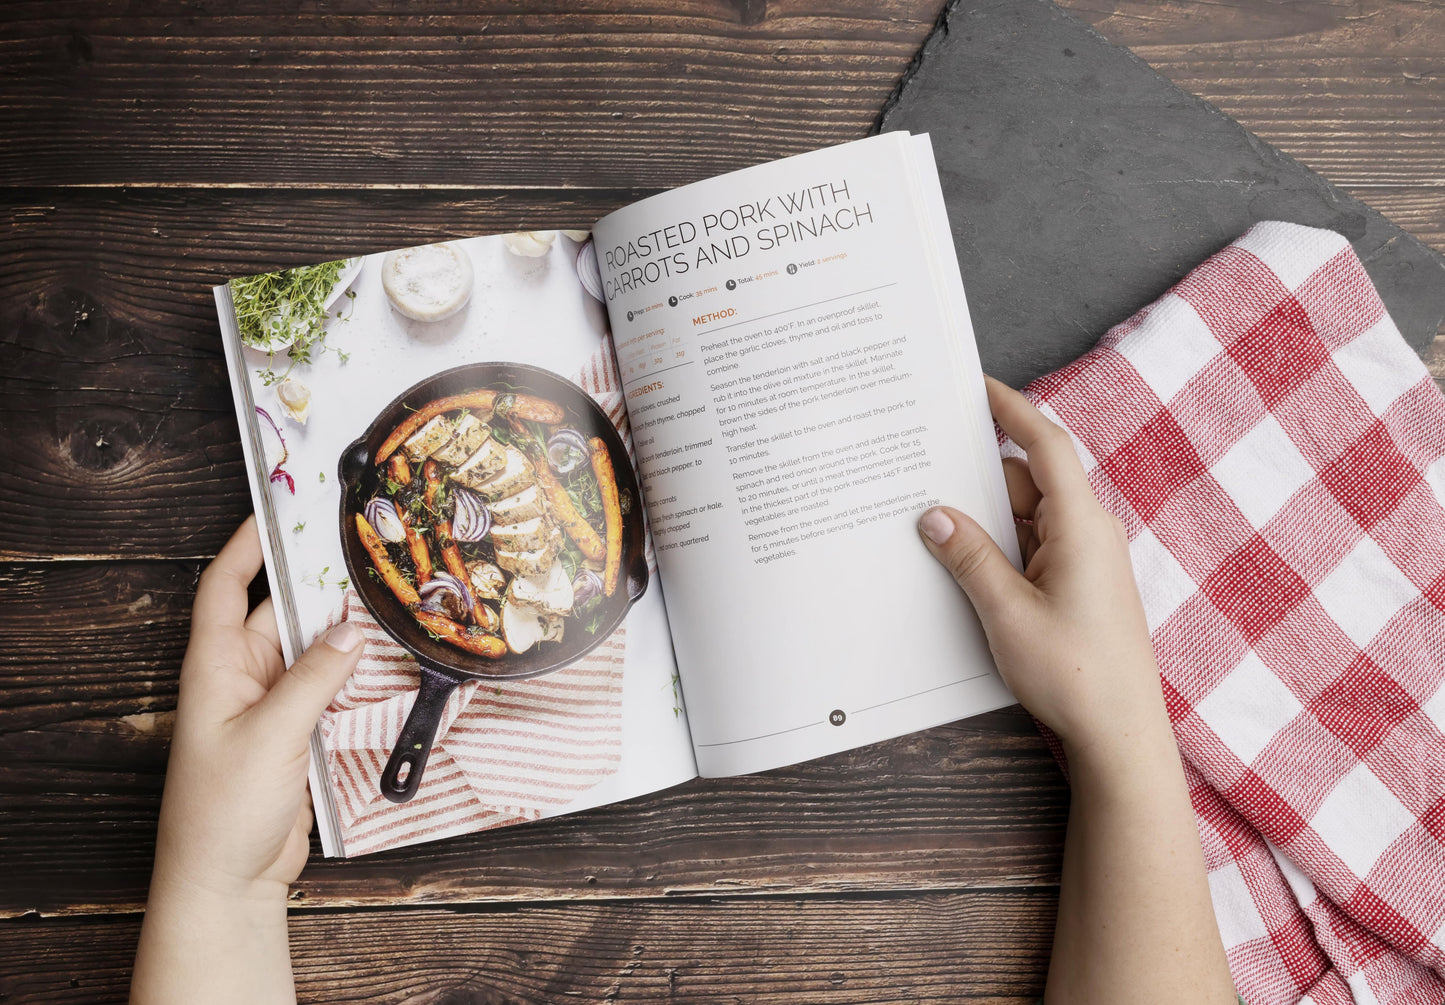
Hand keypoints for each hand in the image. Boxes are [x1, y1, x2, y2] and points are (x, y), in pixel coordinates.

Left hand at [132, 516, 363, 1003]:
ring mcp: (268, 707)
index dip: (246, 546)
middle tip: (364, 554)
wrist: (228, 880)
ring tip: (387, 600)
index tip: (278, 510)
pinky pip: (325, 687)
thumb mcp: (272, 734)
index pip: (223, 588)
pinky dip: (351, 673)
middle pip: (279, 614)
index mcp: (216, 667)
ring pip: (310, 651)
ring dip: (342, 633)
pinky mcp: (294, 734)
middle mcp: (239, 678)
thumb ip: (314, 678)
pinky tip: (385, 660)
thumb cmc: (226, 809)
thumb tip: (353, 629)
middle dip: (317, 587)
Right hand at [921, 379, 1234, 1003]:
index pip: (1044, 445)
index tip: (976, 385)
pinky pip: (1031, 547)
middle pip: (1027, 480)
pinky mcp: (1077, 587)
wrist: (1120, 736)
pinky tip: (961, 559)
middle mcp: (1088, 533)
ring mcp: (1085, 561)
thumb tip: (933, 514)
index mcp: (1080, 525)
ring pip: (1026, 516)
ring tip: (930, 519)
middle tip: (924, 463)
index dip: (1011, 409)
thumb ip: (968, 556)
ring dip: (983, 517)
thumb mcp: (1006, 612)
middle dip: (977, 473)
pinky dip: (997, 545)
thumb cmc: (1074, 673)